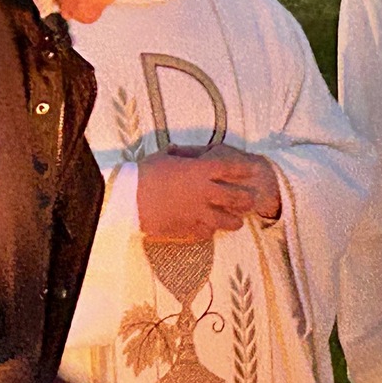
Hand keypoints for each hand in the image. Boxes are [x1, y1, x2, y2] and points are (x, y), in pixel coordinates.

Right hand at [137, 144, 281, 241]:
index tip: (254, 169)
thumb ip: (181, 154)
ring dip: (234, 221)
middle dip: (247, 199)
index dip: (244, 169)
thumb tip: (185, 150)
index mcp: (200, 171)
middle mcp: (205, 192)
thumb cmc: (144, 173)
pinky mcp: (189, 229)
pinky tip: (211, 229)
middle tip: (251, 200)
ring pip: (228, 221)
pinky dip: (211, 230)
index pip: (231, 169)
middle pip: (236, 197)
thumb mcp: (164, 156)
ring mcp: (199, 213)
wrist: (127, 199)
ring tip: (238, 222)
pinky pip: (208, 232)